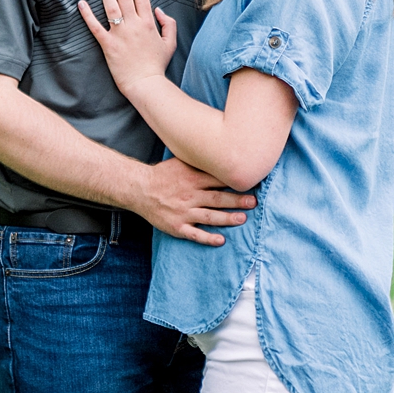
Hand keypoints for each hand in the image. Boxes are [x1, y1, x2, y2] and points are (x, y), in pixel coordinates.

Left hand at [78, 0, 176, 95]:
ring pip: (110, 6)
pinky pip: (95, 27)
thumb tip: (158, 9)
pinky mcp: (108, 45)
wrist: (146, 83)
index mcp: (148, 22)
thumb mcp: (170, 42)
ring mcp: (120, 34)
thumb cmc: (157, 64)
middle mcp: (133, 25)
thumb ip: (168, 23)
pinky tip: (81, 2)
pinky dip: (88, 14)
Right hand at [134, 157, 253, 245]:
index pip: (218, 180)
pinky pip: (194, 234)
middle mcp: (190, 195)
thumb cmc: (163, 175)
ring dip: (227, 218)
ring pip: (209, 216)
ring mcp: (183, 212)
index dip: (234, 182)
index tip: (251, 183)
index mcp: (192, 178)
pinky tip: (220, 240)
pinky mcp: (177, 226)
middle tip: (254, 202)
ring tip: (242, 219)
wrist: (139, 189)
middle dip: (237, 201)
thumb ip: (200, 162)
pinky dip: (207, 238)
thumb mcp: (181, 163)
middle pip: (217, 199)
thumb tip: (221, 152)